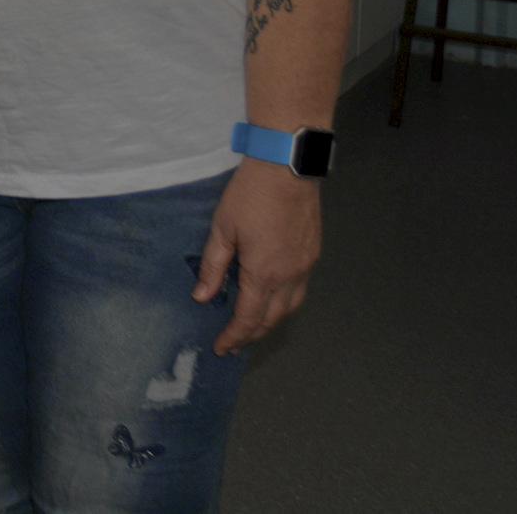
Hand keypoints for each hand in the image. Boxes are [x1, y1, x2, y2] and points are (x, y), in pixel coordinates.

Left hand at [194, 159, 321, 352]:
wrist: (287, 167)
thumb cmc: (250, 196)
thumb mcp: (222, 229)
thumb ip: (214, 266)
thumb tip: (203, 298)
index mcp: (264, 273)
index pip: (249, 318)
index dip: (234, 336)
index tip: (221, 348)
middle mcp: (290, 276)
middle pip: (273, 318)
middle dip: (252, 334)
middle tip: (234, 343)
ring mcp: (306, 266)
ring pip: (291, 307)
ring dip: (271, 321)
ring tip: (252, 327)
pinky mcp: (313, 253)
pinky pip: (300, 290)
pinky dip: (284, 303)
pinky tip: (272, 298)